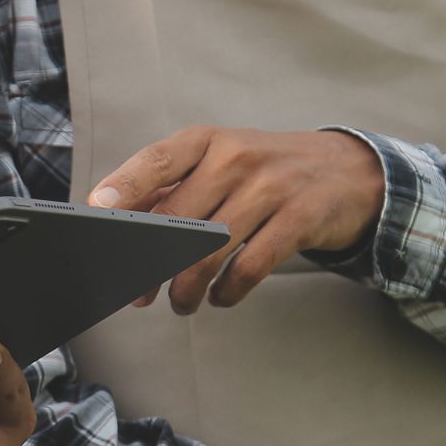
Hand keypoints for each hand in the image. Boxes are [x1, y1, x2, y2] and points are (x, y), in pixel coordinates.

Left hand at [89, 126, 384, 313]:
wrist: (346, 172)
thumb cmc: (267, 172)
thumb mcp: (222, 163)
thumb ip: (176, 189)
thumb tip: (121, 225)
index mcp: (208, 141)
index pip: (158, 161)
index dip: (125, 186)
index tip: (99, 211)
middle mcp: (236, 158)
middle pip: (179, 220)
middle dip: (151, 265)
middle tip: (139, 294)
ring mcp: (270, 188)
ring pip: (210, 250)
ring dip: (187, 288)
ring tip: (182, 304)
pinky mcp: (298, 219)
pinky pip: (250, 267)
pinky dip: (228, 292)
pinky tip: (221, 298)